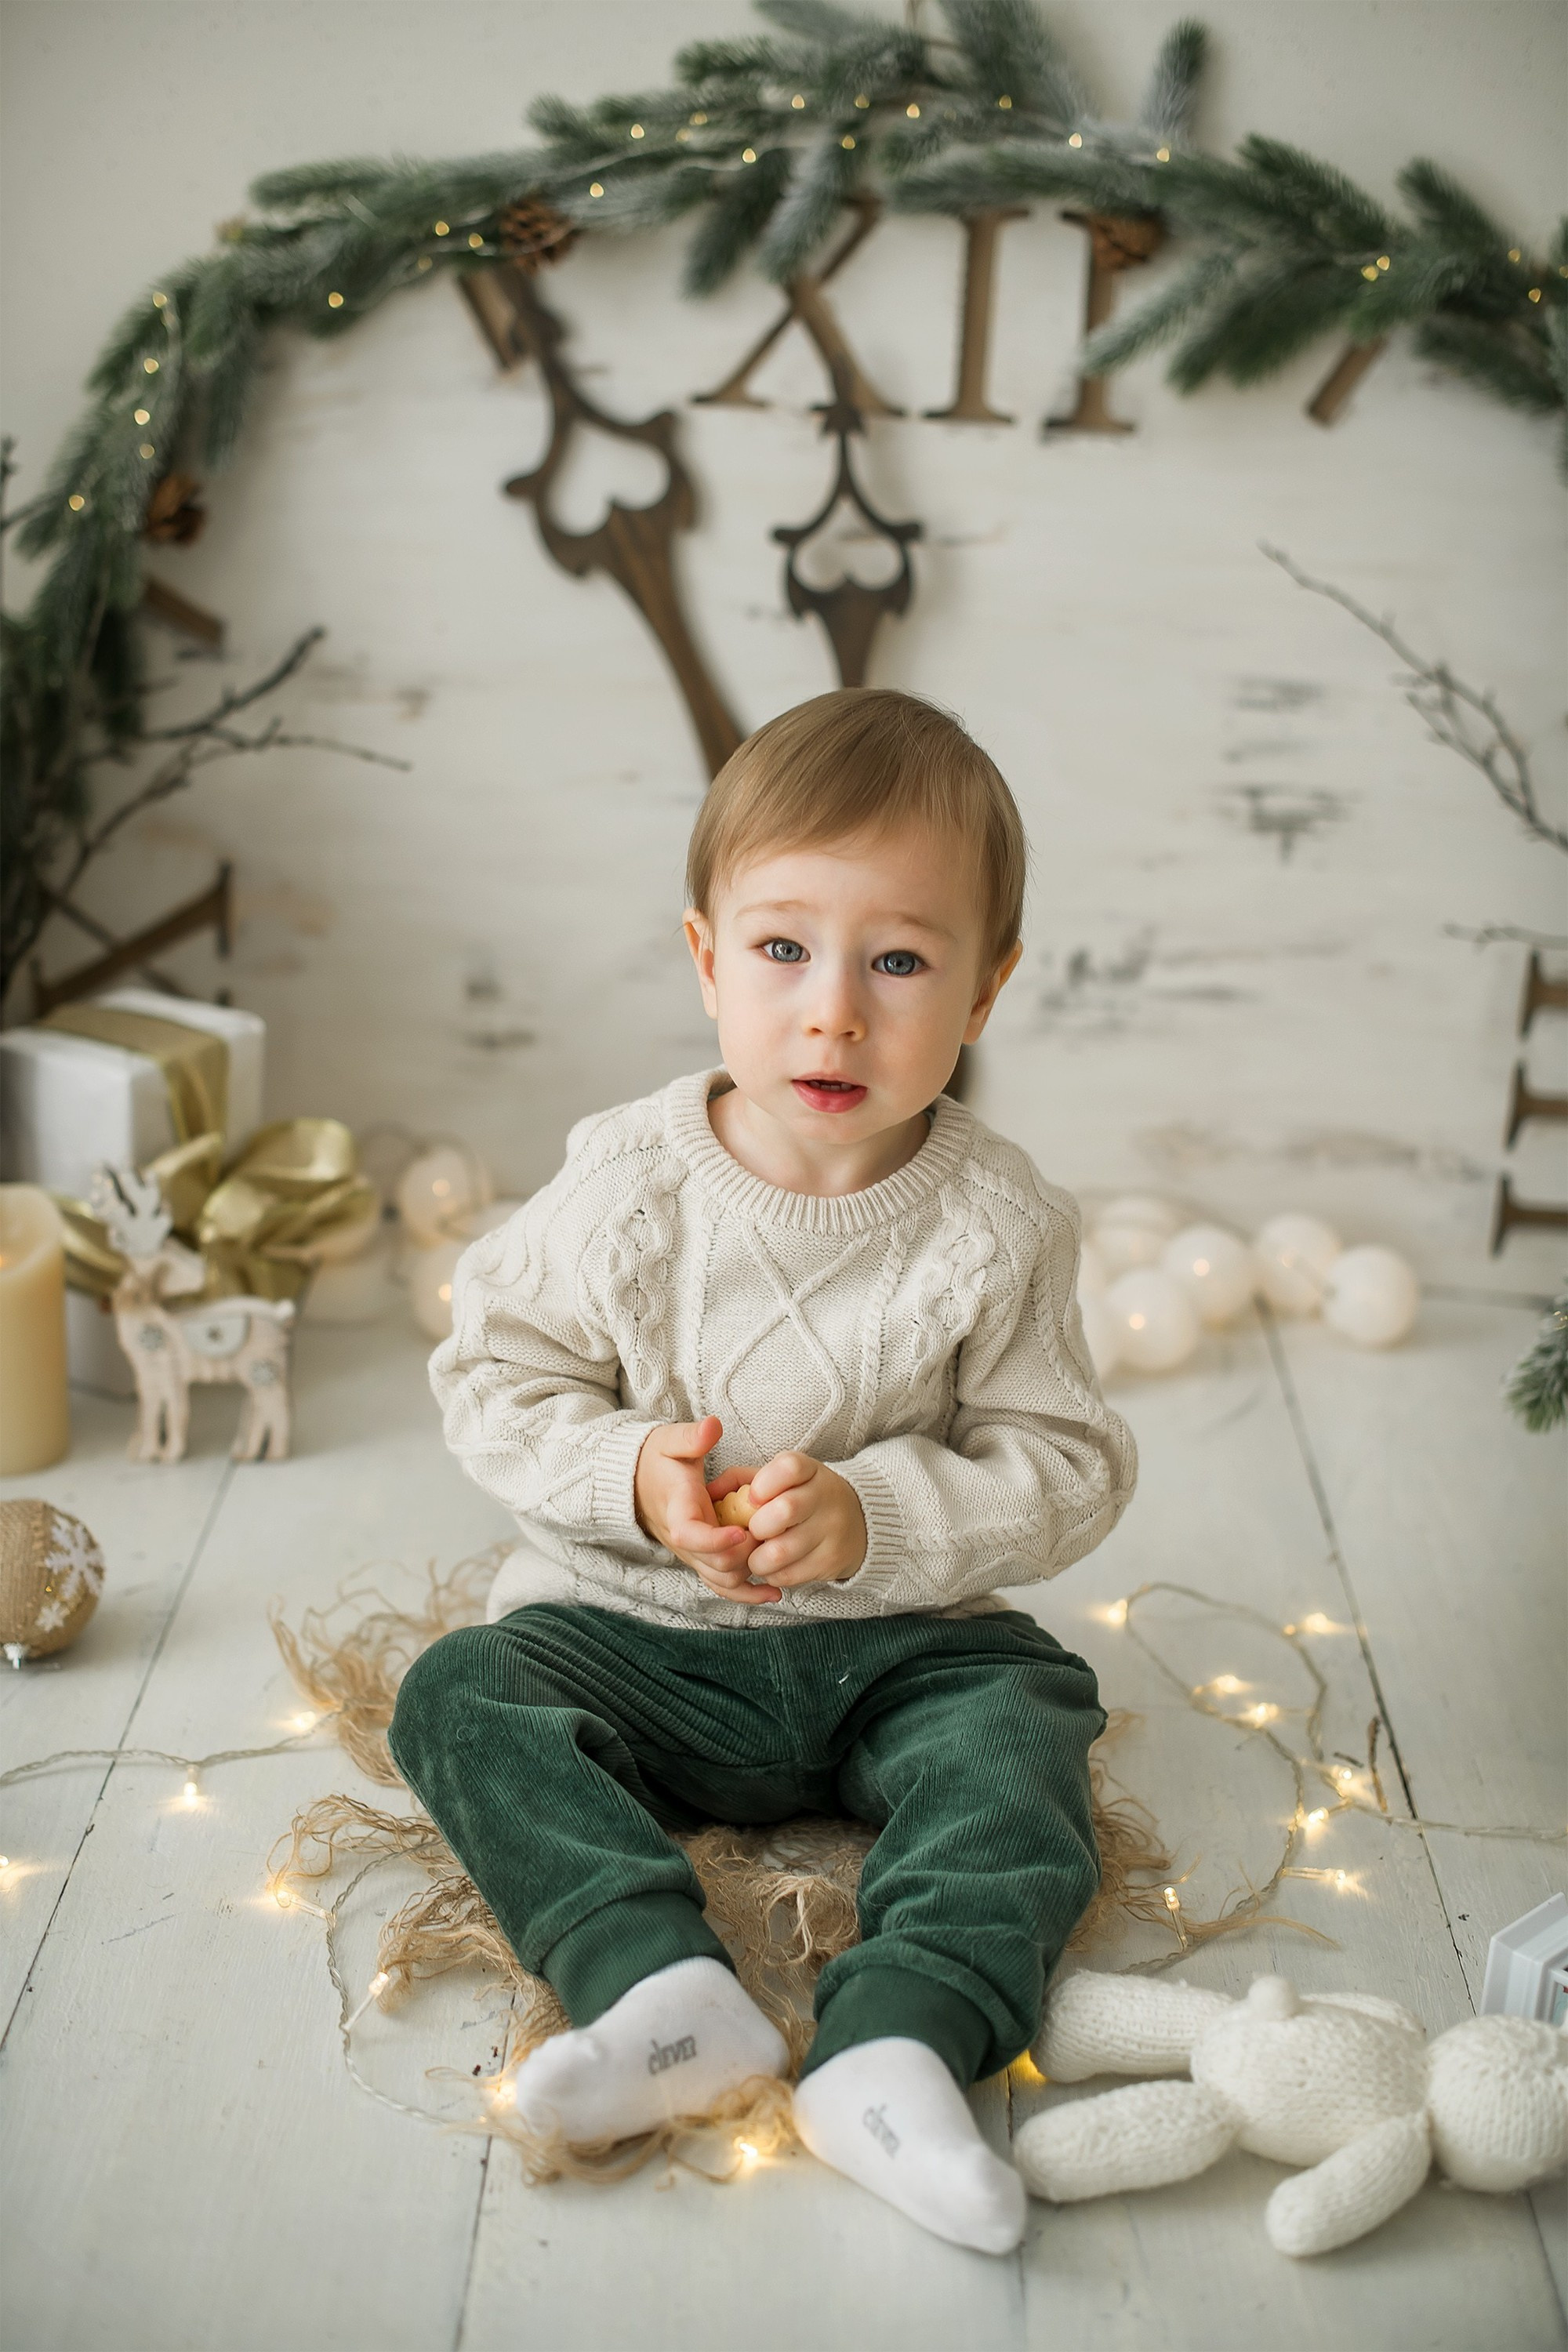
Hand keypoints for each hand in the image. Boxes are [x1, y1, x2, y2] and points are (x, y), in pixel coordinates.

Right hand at [634, 1416, 781, 1604]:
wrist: (636, 1481)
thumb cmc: (657, 1459)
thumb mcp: (671, 1441)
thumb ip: (692, 1436)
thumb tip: (713, 1426)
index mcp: (677, 1511)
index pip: (691, 1536)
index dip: (716, 1540)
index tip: (743, 1530)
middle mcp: (684, 1540)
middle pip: (714, 1565)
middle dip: (745, 1555)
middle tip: (771, 1537)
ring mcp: (693, 1554)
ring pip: (721, 1580)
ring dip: (749, 1577)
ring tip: (780, 1567)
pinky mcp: (701, 1559)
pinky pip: (722, 1585)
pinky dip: (746, 1594)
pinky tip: (773, 1593)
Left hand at [715, 1451, 866, 1590]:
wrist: (858, 1522)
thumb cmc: (802, 1497)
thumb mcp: (780, 1479)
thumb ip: (741, 1479)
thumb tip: (708, 1493)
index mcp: (810, 1470)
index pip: (788, 1468)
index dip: (764, 1484)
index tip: (754, 1497)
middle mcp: (826, 1497)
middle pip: (785, 1510)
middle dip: (757, 1527)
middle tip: (752, 1532)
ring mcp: (831, 1530)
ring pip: (781, 1551)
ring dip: (757, 1559)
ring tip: (755, 1556)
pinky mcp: (831, 1560)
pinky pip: (789, 1575)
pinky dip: (772, 1574)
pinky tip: (773, 1566)